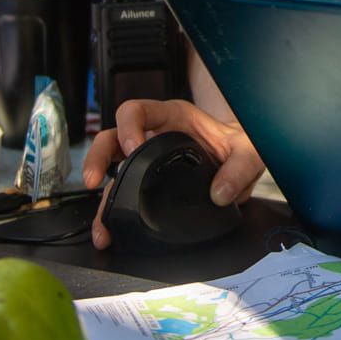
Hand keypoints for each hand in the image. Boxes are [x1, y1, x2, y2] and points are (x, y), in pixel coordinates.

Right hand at [82, 98, 266, 249]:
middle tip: (93, 179)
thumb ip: (239, 168)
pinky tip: (109, 228)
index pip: (138, 111)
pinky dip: (113, 210)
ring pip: (111, 168)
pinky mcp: (148, 181)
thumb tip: (220, 192)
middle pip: (112, 137)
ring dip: (100, 192)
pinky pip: (123, 192)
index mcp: (174, 118)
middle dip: (96, 157)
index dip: (129, 127)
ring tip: (100, 219)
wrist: (242, 160)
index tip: (132, 149)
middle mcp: (155, 135)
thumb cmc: (239, 144)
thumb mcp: (248, 150)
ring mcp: (148, 159)